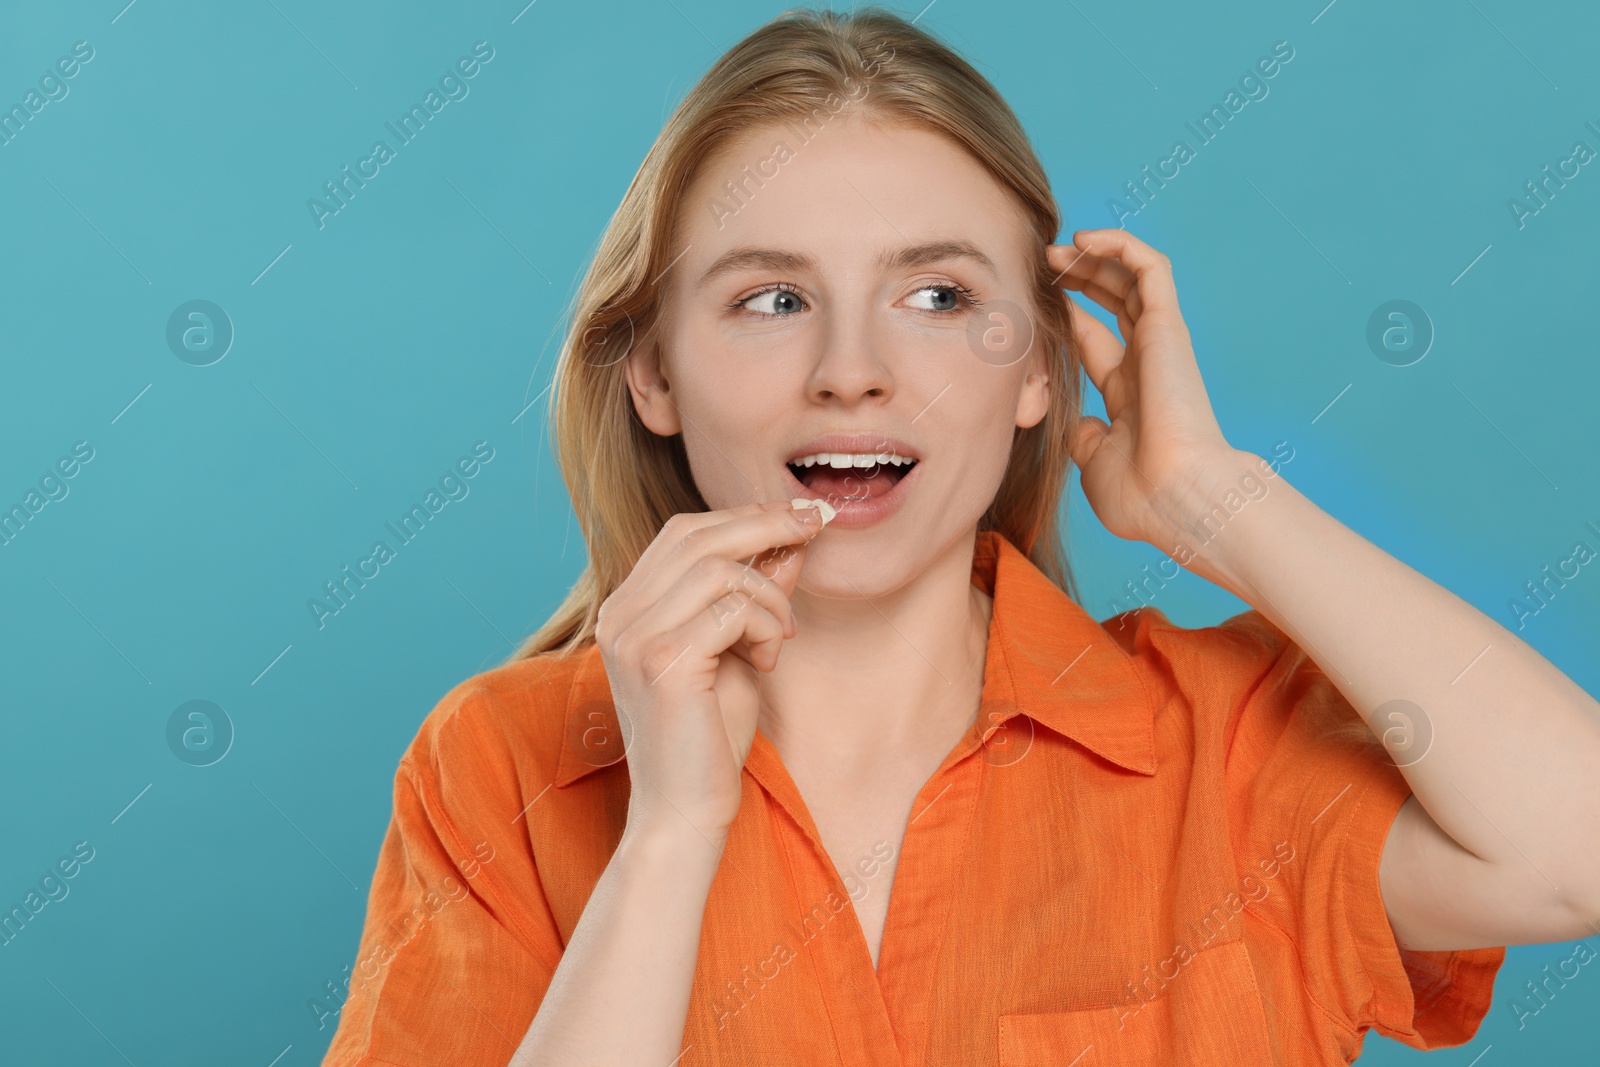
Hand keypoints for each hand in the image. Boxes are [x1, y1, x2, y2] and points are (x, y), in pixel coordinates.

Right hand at [595, 500, 824, 842]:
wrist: (684, 812)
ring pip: (719, 568)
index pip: (682, 533)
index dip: (743, 516)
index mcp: (627, 608)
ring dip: (769, 595)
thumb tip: (789, 539)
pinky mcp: (661, 661)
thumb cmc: (709, 737)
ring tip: (780, 635)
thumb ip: (753, 596)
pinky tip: (768, 658)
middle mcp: (619, 615)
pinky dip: (765, 625)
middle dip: (765, 524)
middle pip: (696, 535)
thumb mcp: (737, 650)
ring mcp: (634, 637)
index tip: (796, 515)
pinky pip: (732, 610)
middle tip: (814, 526)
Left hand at [1047, 229, 1240, 550]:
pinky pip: (1151, 268)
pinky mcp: (1169, 326)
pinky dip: (1121, 245)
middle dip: (1078, 276)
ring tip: (1057, 247)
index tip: (1032, 301)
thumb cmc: (1140, 495)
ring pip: (1132, 278)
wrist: (1177, 498)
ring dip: (1095, 256)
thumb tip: (1077, 424)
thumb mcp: (1095, 462)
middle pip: (1114, 301)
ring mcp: (1160, 343)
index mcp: (1128, 393)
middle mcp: (1146, 362)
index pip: (1094, 338)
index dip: (1066, 314)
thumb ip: (1085, 437)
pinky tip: (1085, 239)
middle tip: (1041, 262)